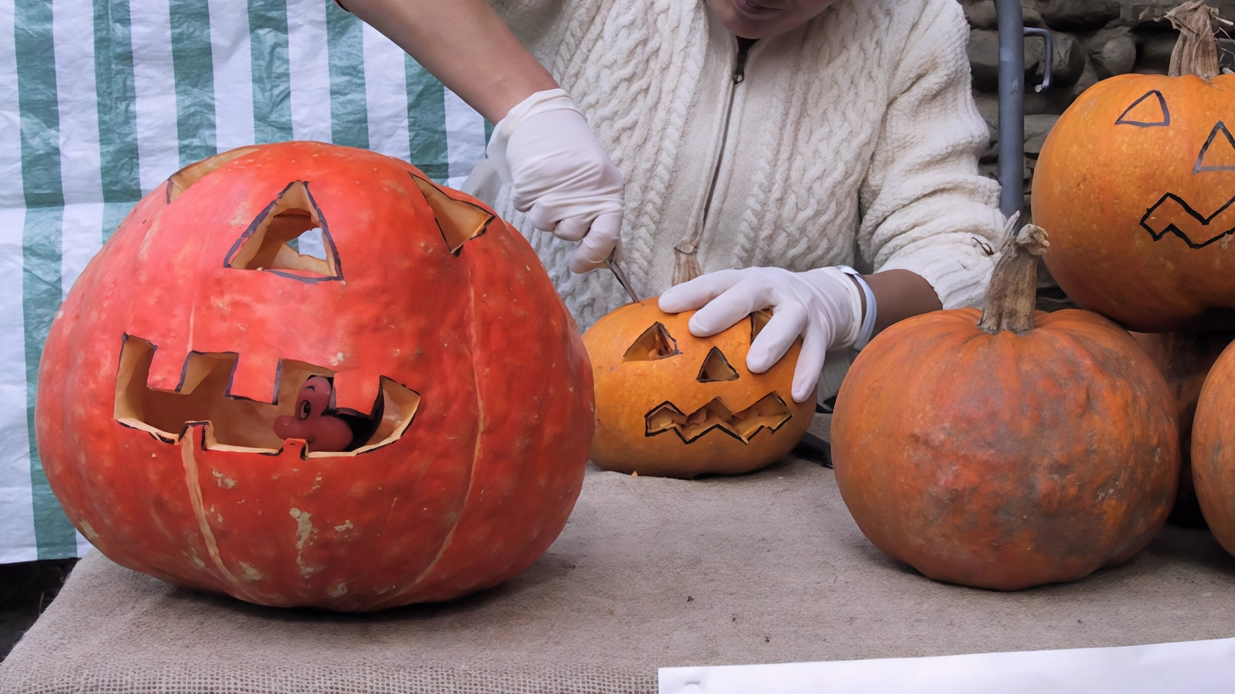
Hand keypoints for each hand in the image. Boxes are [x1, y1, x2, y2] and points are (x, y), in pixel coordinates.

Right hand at [487, 89, 623, 272]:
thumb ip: (606, 218)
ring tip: (549, 185)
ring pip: (545, 224)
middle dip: (563, 224)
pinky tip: (536, 179)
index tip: (578, 265)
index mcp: (608, 192)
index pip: (606, 237)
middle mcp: (584, 193)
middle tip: (563, 199)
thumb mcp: (601, 183)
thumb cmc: (576, 153)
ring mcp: (555, 189)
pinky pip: (525, 209)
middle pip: (569, 234)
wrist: (544, 117)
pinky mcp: (529, 184)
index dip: (592, 257)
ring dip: (543, 211)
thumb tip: (614, 257)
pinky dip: (528, 198)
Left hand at [658, 267, 864, 402]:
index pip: (714, 282)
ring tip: (754, 366)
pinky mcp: (822, 330)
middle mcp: (773, 288)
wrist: (826, 294)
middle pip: (748, 292)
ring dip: (772, 341)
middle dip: (723, 309)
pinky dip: (808, 372)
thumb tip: (660, 341)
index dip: (690, 292)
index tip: (665, 305)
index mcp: (745, 280)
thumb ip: (711, 313)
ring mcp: (800, 308)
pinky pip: (816, 351)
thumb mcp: (742, 298)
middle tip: (698, 328)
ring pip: (789, 320)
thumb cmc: (766, 304)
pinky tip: (797, 394)